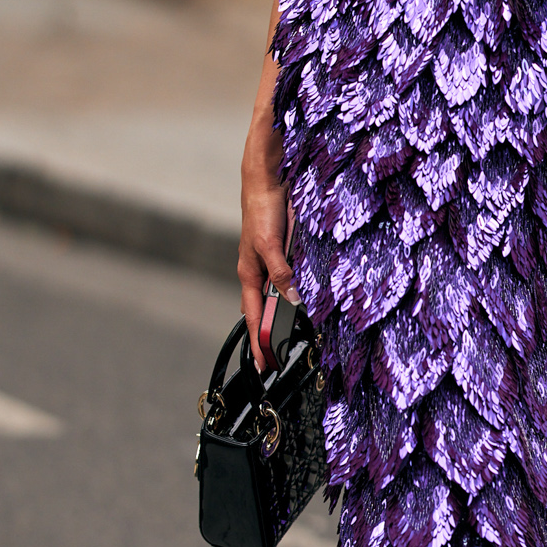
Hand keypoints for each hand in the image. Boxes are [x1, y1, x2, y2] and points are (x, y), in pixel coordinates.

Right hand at [239, 171, 295, 369]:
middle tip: (272, 360)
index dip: (258, 341)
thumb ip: (280, 272)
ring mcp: (269, 262)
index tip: (262, 365)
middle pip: (260, 311)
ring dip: (277, 317)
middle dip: (265, 335)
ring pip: (272, 298)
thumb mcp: (270, 244)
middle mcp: (258, 271)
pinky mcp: (281, 252)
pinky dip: (289, 295)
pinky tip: (296, 301)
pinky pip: (284, 280)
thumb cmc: (262, 210)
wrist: (267, 181)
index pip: (253, 316)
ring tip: (282, 339)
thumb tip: (292, 299)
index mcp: (250, 273)